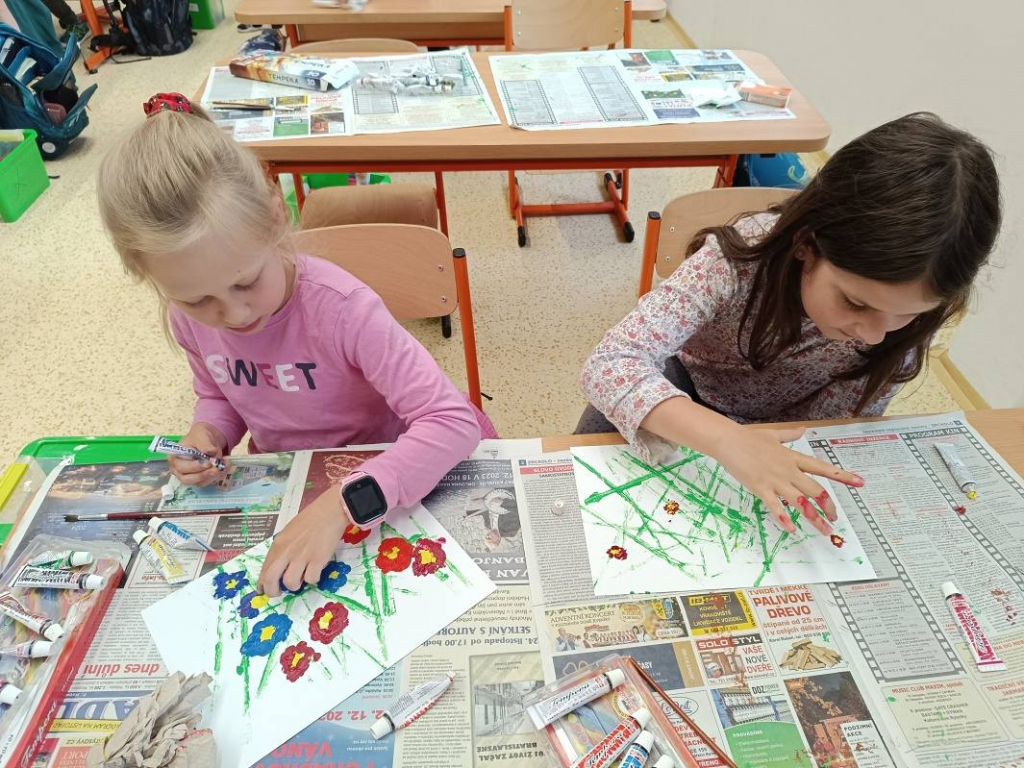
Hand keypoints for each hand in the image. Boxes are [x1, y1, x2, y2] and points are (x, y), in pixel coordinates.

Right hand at [168, 423, 230, 486]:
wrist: (208, 439)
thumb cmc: (200, 436)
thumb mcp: (202, 436)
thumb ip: (205, 445)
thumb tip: (212, 453)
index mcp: (175, 458)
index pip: (181, 467)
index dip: (194, 467)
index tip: (208, 463)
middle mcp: (179, 470)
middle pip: (188, 479)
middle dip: (204, 475)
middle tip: (217, 469)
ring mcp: (190, 476)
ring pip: (200, 482)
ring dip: (214, 476)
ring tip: (226, 464)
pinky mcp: (200, 479)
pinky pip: (208, 482)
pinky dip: (218, 476)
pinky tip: (225, 468)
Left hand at [259, 488, 348, 596]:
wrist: (329, 511)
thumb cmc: (310, 520)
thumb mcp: (288, 533)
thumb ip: (282, 550)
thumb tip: (279, 568)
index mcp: (278, 545)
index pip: (264, 570)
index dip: (263, 584)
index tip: (265, 589)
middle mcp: (287, 552)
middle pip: (271, 580)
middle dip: (273, 592)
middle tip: (279, 593)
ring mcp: (302, 557)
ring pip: (291, 583)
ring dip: (295, 586)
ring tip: (302, 578)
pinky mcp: (318, 560)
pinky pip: (311, 579)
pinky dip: (313, 579)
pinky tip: (316, 571)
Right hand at [716, 425, 863, 535]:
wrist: (728, 440)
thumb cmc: (748, 437)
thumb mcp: (773, 434)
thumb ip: (790, 435)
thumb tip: (804, 429)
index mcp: (793, 457)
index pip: (822, 468)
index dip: (842, 476)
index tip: (860, 482)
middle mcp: (789, 470)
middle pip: (816, 490)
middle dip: (829, 506)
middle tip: (835, 519)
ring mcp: (775, 480)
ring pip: (800, 502)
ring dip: (814, 518)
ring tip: (825, 531)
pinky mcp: (760, 488)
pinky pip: (775, 506)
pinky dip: (784, 518)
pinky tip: (791, 529)